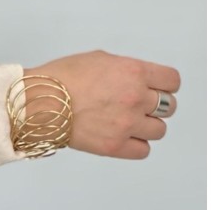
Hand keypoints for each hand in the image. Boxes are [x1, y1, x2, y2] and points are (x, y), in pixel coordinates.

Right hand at [20, 51, 180, 159]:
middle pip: (169, 106)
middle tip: (137, 106)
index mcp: (134, 72)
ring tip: (127, 122)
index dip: (164, 85)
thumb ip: (125, 69)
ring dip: (147, 126)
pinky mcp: (115, 146)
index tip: (158, 88)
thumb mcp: (98, 59)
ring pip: (160, 130)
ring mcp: (127, 124)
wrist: (38, 102)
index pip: (172, 81)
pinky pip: (143, 150)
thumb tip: (135, 79)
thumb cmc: (61, 78)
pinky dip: (136, 144)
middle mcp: (136, 98)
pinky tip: (122, 136)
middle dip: (155, 105)